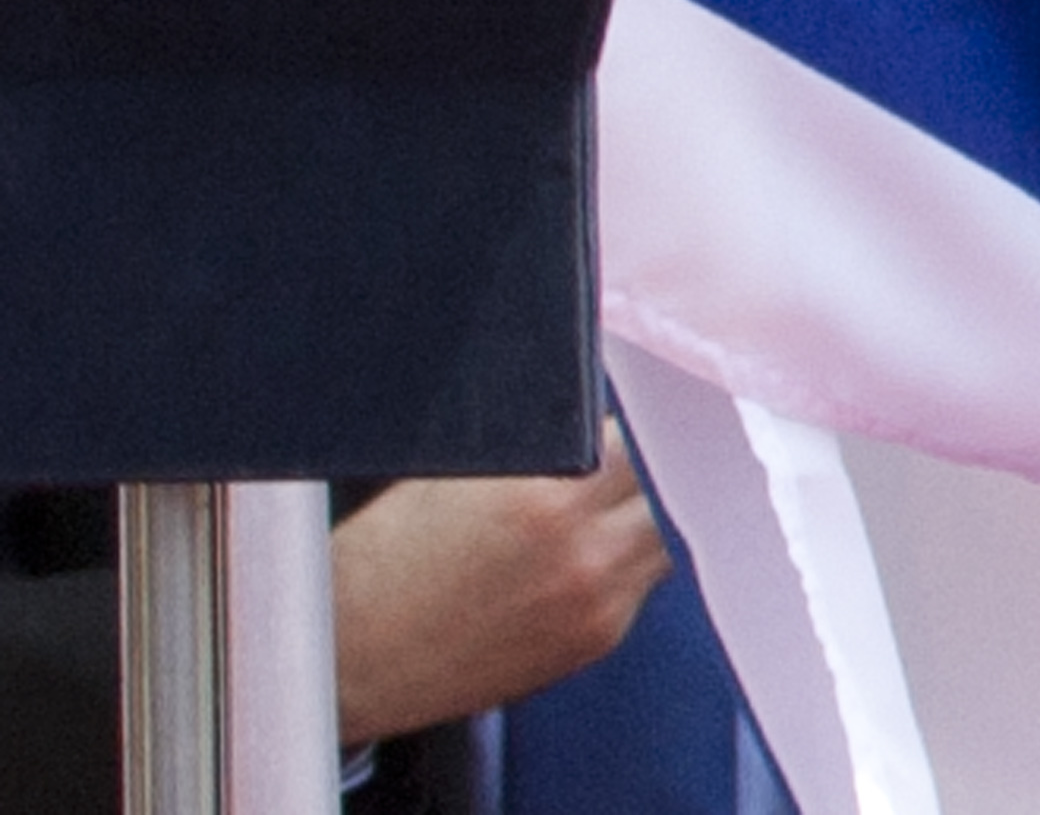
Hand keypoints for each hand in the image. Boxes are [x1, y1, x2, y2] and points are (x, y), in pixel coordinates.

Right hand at [332, 444, 672, 738]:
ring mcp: (595, 598)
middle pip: (662, 481)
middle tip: (605, 466)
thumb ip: (531, 439)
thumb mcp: (450, 472)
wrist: (348, 660)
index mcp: (544, 492)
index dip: (627, 422)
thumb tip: (578, 407)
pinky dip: (625, 563)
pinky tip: (578, 558)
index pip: (635, 432)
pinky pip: (642, 582)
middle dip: (639, 468)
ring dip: (640, 516)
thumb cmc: (381, 563)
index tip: (624, 419)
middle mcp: (580, 547)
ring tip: (591, 513)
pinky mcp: (596, 638)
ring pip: (663, 532)